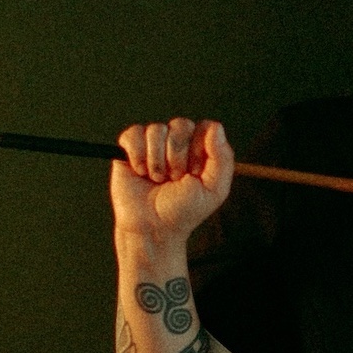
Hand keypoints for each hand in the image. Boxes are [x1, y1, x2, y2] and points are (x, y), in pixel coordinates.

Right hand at [110, 117, 233, 242]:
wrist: (152, 227)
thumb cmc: (183, 211)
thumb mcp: (213, 189)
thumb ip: (222, 158)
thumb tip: (215, 127)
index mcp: (200, 151)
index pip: (205, 127)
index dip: (199, 147)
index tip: (195, 171)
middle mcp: (178, 143)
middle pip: (181, 125)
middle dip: (178, 156)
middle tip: (175, 179)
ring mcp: (154, 144)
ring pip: (156, 129)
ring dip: (157, 160)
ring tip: (158, 179)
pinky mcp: (131, 147)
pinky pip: (134, 134)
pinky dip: (137, 155)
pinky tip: (141, 172)